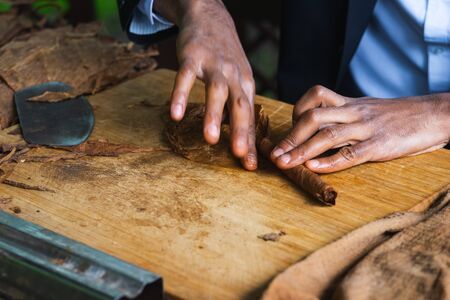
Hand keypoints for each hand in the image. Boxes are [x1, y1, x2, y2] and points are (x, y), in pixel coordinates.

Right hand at [154, 0, 256, 169]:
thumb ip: (238, 107)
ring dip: (213, 116)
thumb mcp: (239, 79)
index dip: (250, 142)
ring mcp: (214, 66)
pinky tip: (176, 114)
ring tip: (209, 140)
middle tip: (239, 155)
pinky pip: (186, 77)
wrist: (211, 17)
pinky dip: (180, 95)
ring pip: (216, 92)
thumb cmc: (226, 56)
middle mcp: (234, 76)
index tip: (250, 165)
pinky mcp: (193, 57)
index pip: (249, 118)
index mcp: (246, 85)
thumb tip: (241, 138)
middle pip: (240, 106)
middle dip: (240, 132)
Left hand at [271, 85, 449, 172]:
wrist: (435, 114)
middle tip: (275, 155)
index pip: (315, 97)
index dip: (296, 112)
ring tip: (284, 164)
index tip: (287, 131)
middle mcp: (354, 112)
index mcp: (350, 103)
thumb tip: (320, 130)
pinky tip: (314, 168)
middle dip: (290, 136)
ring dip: (302, 150)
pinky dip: (331, 161)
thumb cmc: (399, 116)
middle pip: (314, 117)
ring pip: (328, 134)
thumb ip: (344, 116)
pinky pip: (352, 153)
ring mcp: (367, 128)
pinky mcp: (381, 145)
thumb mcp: (367, 109)